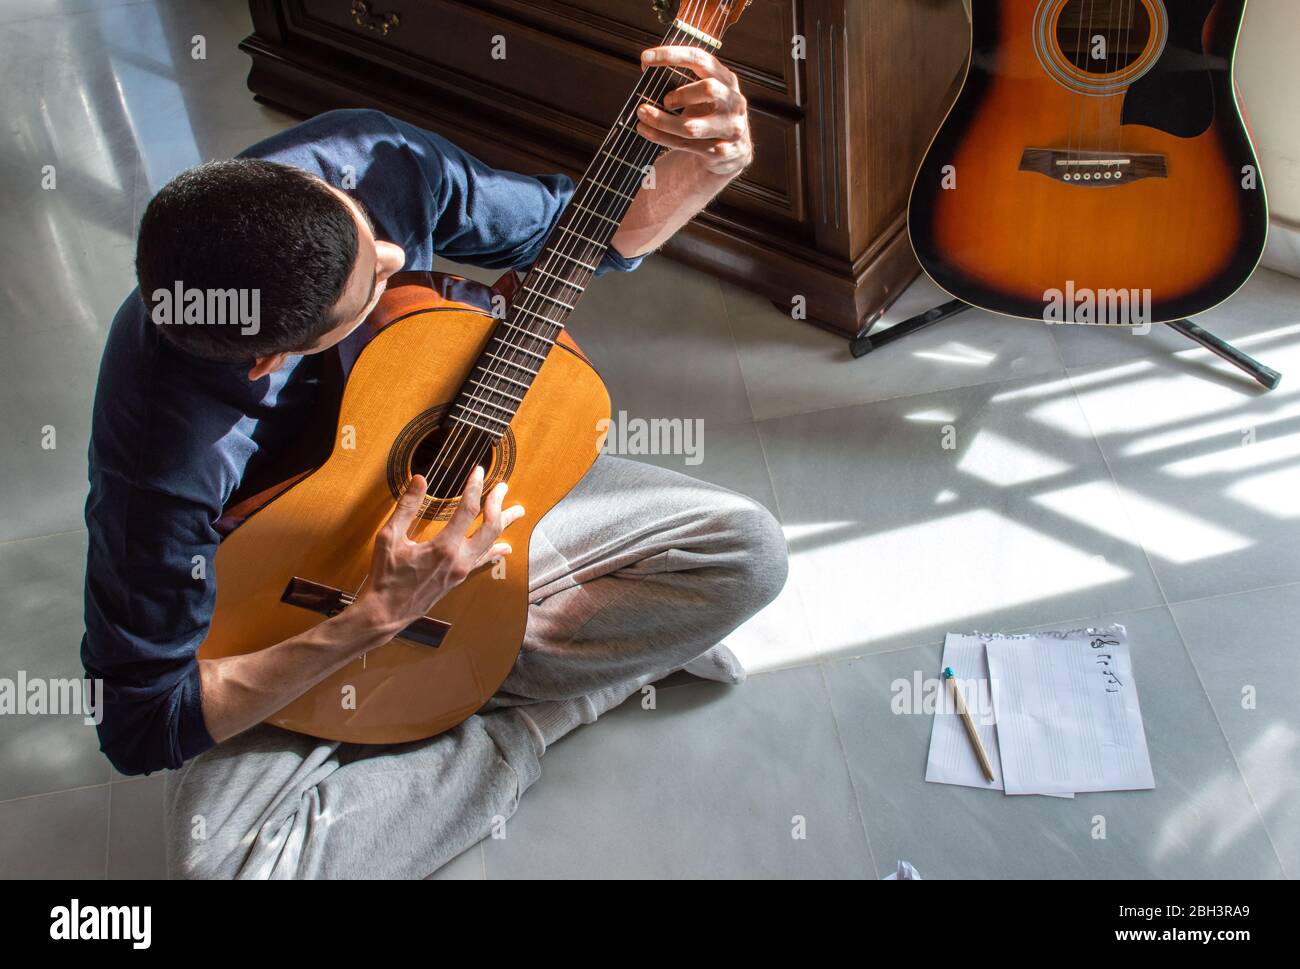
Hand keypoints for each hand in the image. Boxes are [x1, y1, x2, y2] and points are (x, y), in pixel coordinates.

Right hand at [355, 467, 523, 632]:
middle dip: (499, 504)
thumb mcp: (389, 537)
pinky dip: (495, 551)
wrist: (386, 612)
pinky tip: (505, 548)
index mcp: (444, 547)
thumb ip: (407, 506)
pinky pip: (482, 561)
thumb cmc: (386, 576)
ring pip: (491, 543)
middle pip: (490, 527)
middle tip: (503, 487)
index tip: (478, 472)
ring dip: (503, 524)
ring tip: (517, 511)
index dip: (475, 487)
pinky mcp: (459, 578)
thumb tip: (420, 479)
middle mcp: (459, 559)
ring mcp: (462, 570)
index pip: (468, 510)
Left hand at [636, 46, 752, 176]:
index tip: (644, 58)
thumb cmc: (709, 115)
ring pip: (691, 127)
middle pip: (708, 89)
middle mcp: (734, 101)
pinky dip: (662, 137)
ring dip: (662, 121)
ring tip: (642, 114)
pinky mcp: (721, 152)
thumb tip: (648, 74)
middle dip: (680, 93)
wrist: (734, 151)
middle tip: (663, 100)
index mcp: (726, 79)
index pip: (700, 59)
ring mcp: (731, 128)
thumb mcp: (705, 95)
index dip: (672, 55)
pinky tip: (646, 131)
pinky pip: (686, 145)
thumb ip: (685, 83)